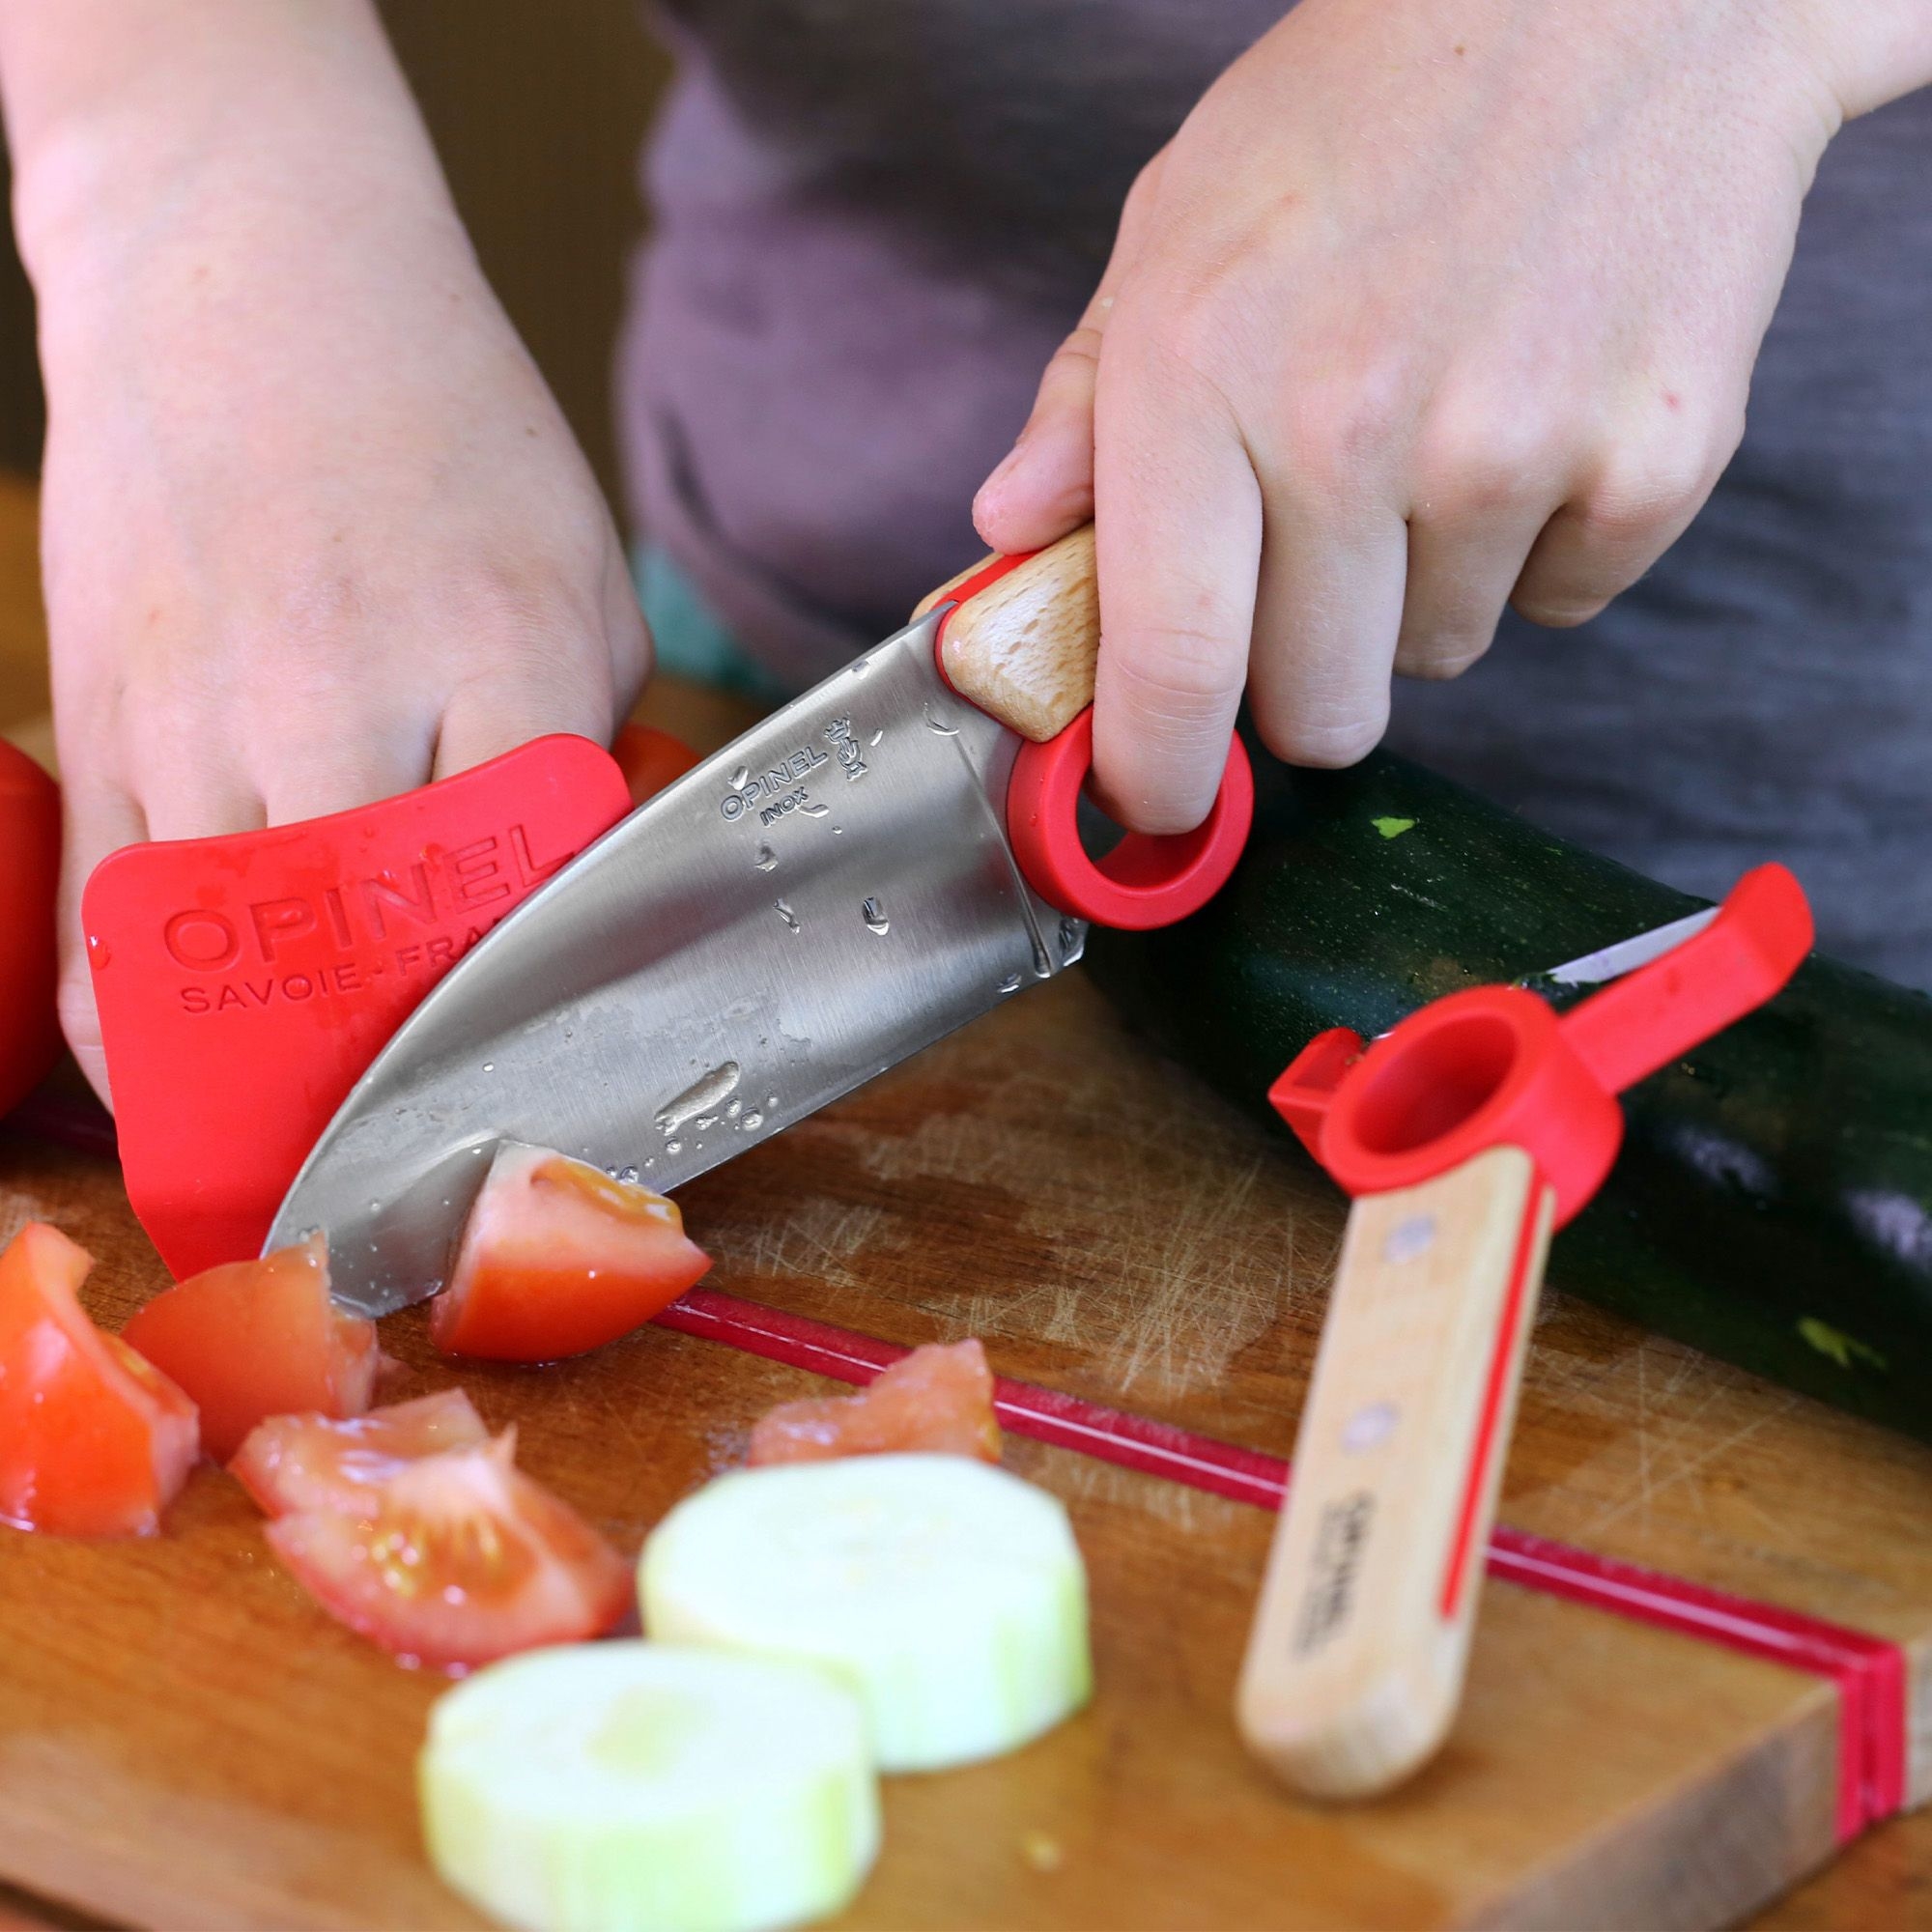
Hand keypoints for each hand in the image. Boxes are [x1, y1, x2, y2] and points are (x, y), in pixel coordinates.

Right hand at [4, 1, 647, 1105]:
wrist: (246, 273)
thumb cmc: (443, 431)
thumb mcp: (579, 570)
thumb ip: (590, 738)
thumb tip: (587, 887)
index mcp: (499, 649)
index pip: (531, 888)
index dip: (541, 1006)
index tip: (552, 1081)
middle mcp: (341, 692)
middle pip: (373, 960)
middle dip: (405, 1084)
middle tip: (429, 1170)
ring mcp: (201, 710)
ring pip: (225, 966)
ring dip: (271, 1087)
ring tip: (311, 1165)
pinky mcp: (100, 716)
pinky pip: (104, 923)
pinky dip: (145, 1030)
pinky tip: (188, 1083)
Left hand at [973, 0, 1899, 833]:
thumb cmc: (1375, 105)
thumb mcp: (1181, 224)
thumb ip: (1088, 404)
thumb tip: (1008, 534)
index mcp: (1199, 376)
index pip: (1167, 668)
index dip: (1159, 773)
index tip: (1160, 804)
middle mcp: (1346, 431)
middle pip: (1316, 714)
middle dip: (1304, 673)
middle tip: (1319, 563)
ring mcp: (1507, 451)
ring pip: (1433, 660)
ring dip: (1421, 590)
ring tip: (1440, 427)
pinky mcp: (1649, 460)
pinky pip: (1559, 605)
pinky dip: (1542, 545)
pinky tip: (1536, 412)